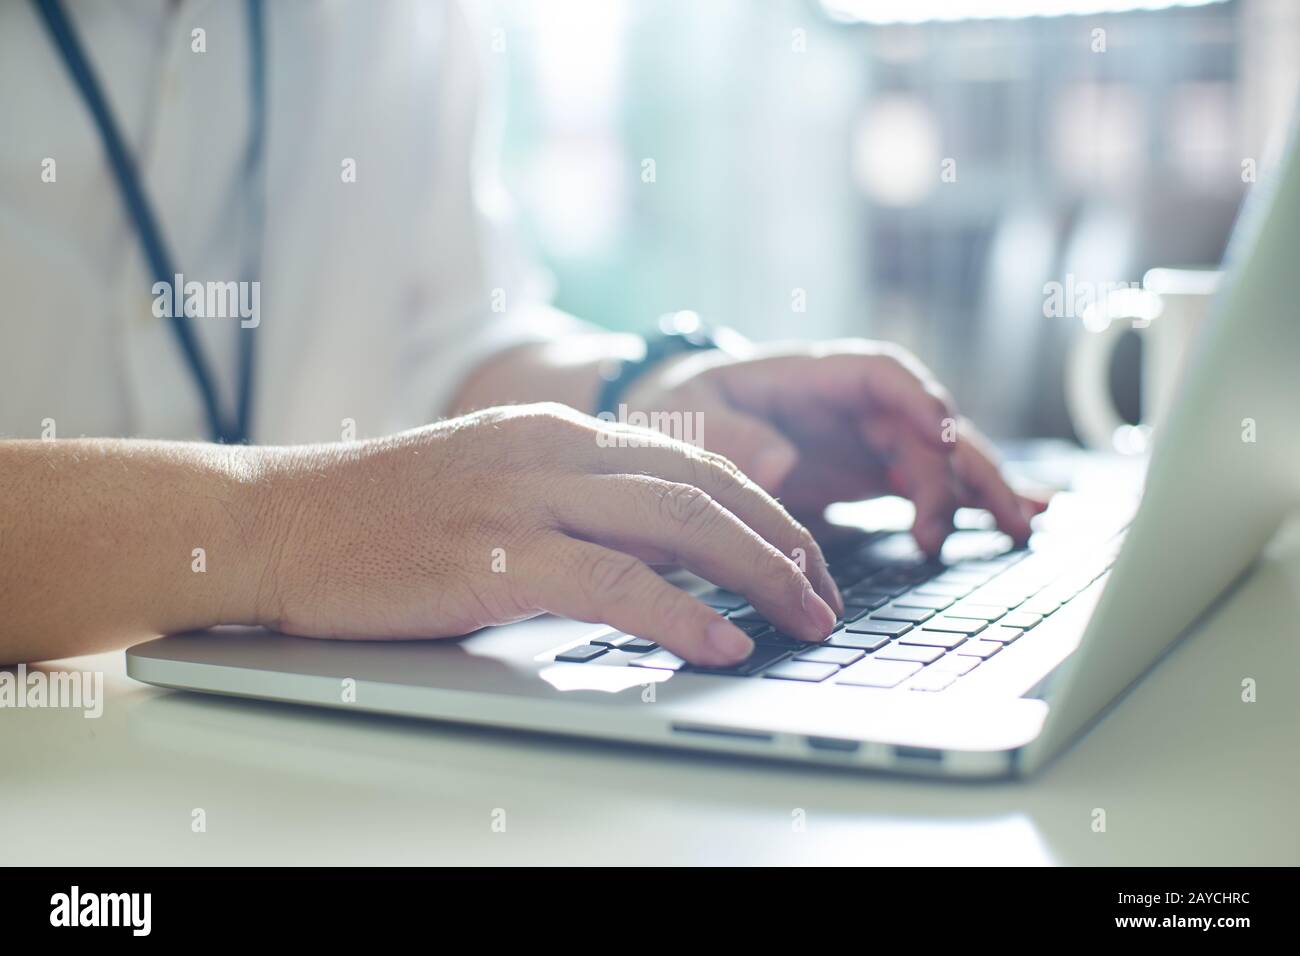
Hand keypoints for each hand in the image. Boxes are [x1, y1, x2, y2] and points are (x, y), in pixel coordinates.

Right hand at [255, 403, 841, 665]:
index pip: (692, 457)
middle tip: (826, 594)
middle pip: (705, 487)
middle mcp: (553, 448)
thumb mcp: (492, 478)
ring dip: (759, 575)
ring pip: (679, 523)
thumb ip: (574, 492)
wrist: (277, 519)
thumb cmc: (380, 514)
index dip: (763, 508)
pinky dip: (683, 616)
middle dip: (783, 543)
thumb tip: (656, 534)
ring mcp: (525, 497)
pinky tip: (721, 644)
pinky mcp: (496, 557)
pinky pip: (615, 583)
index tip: (802, 555)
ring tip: (805, 619)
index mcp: (557, 428)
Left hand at [622, 339, 1048, 553]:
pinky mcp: (865, 476)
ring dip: (981, 491)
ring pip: (940, 460)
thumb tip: (778, 466)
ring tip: (1022, 529)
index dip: (917, 400)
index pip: (880, 373)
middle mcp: (851, 406)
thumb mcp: (684, 416)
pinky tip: (1015, 522)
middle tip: (996, 516)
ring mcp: (864, 441)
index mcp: (812, 376)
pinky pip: (926, 487)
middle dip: (966, 466)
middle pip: (926, 424)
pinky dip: (968, 504)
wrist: (674, 424)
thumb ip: (727, 436)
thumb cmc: (680, 409)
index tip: (943, 435)